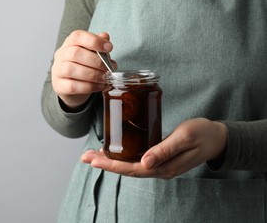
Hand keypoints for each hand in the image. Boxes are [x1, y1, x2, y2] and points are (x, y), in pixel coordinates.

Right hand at [51, 30, 116, 109]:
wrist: (71, 85)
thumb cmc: (83, 66)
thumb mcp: (92, 53)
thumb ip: (99, 45)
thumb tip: (105, 37)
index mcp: (70, 43)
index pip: (77, 36)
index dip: (94, 41)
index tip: (109, 47)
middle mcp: (61, 55)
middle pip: (75, 53)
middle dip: (96, 61)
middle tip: (108, 68)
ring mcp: (58, 70)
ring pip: (71, 69)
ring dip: (92, 75)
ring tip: (105, 78)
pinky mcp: (59, 85)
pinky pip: (72, 86)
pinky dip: (88, 86)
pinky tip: (99, 86)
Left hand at [81, 118, 227, 178]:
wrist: (218, 137)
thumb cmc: (202, 134)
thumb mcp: (184, 138)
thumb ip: (164, 150)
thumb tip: (144, 163)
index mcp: (163, 167)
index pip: (131, 169)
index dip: (111, 166)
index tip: (93, 161)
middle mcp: (159, 169)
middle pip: (126, 169)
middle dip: (105, 164)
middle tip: (85, 156)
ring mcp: (159, 165)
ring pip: (130, 165)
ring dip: (111, 161)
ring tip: (93, 154)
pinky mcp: (159, 158)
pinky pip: (137, 160)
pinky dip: (123, 156)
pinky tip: (115, 151)